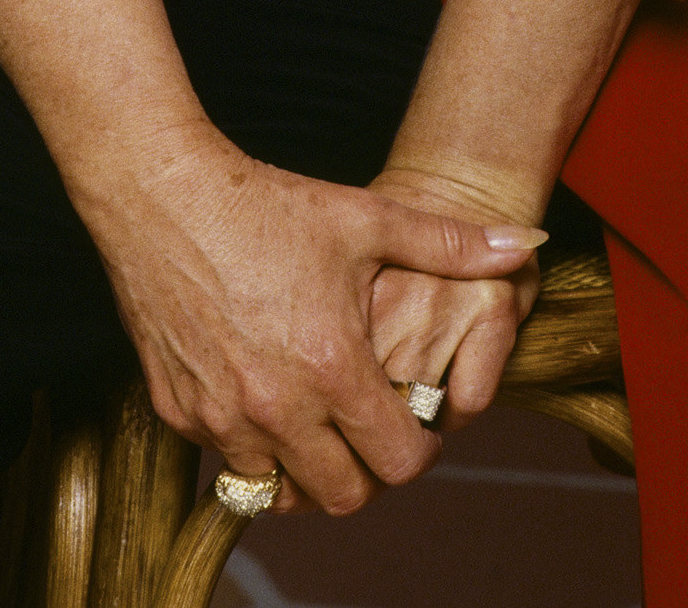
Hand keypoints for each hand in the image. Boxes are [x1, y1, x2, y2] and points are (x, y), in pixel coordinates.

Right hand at [75, 121, 542, 515]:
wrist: (160, 191)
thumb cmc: (264, 202)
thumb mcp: (364, 217)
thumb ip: (448, 243)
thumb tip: (527, 241)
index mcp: (332, 366)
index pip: (398, 463)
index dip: (419, 450)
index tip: (414, 422)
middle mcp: (277, 406)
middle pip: (343, 496)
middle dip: (368, 471)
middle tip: (370, 430)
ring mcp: (221, 416)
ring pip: (281, 490)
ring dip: (307, 466)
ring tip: (317, 417)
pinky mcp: (177, 412)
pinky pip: (228, 460)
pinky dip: (251, 444)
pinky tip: (262, 392)